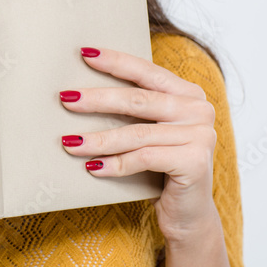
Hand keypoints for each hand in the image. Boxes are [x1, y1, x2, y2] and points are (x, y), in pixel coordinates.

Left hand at [58, 46, 223, 246]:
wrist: (187, 213)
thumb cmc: (160, 167)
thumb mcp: (150, 131)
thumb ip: (135, 108)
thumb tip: (81, 90)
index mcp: (189, 93)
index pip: (147, 71)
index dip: (115, 62)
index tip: (84, 53)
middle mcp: (199, 109)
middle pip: (138, 100)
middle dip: (97, 99)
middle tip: (66, 99)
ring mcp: (200, 135)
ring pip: (136, 133)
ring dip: (98, 139)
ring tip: (70, 142)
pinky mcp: (195, 162)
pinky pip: (144, 158)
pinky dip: (114, 164)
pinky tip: (92, 167)